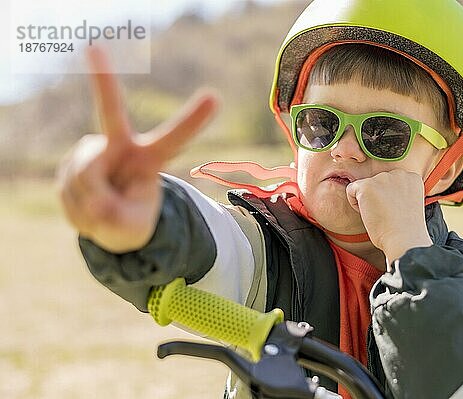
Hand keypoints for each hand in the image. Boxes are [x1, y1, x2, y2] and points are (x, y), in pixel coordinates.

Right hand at [57, 47, 217, 252]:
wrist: (104, 221)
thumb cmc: (129, 220)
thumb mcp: (130, 229)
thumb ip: (117, 218)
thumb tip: (96, 204)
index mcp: (150, 157)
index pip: (174, 138)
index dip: (192, 120)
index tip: (215, 97)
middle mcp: (121, 146)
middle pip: (110, 113)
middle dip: (102, 80)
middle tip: (93, 48)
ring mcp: (92, 153)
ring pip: (85, 177)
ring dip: (90, 202)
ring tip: (102, 210)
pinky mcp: (70, 163)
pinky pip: (68, 189)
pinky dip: (76, 207)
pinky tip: (85, 207)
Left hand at [345, 169, 432, 263]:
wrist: (404, 239)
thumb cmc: (405, 230)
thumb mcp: (408, 204)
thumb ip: (398, 193)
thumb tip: (380, 193)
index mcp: (411, 177)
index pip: (389, 182)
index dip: (388, 199)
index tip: (395, 211)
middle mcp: (398, 173)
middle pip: (376, 183)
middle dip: (377, 198)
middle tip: (387, 215)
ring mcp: (382, 178)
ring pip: (363, 186)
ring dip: (366, 201)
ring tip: (380, 215)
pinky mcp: (367, 185)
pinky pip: (351, 189)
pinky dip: (355, 204)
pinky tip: (369, 214)